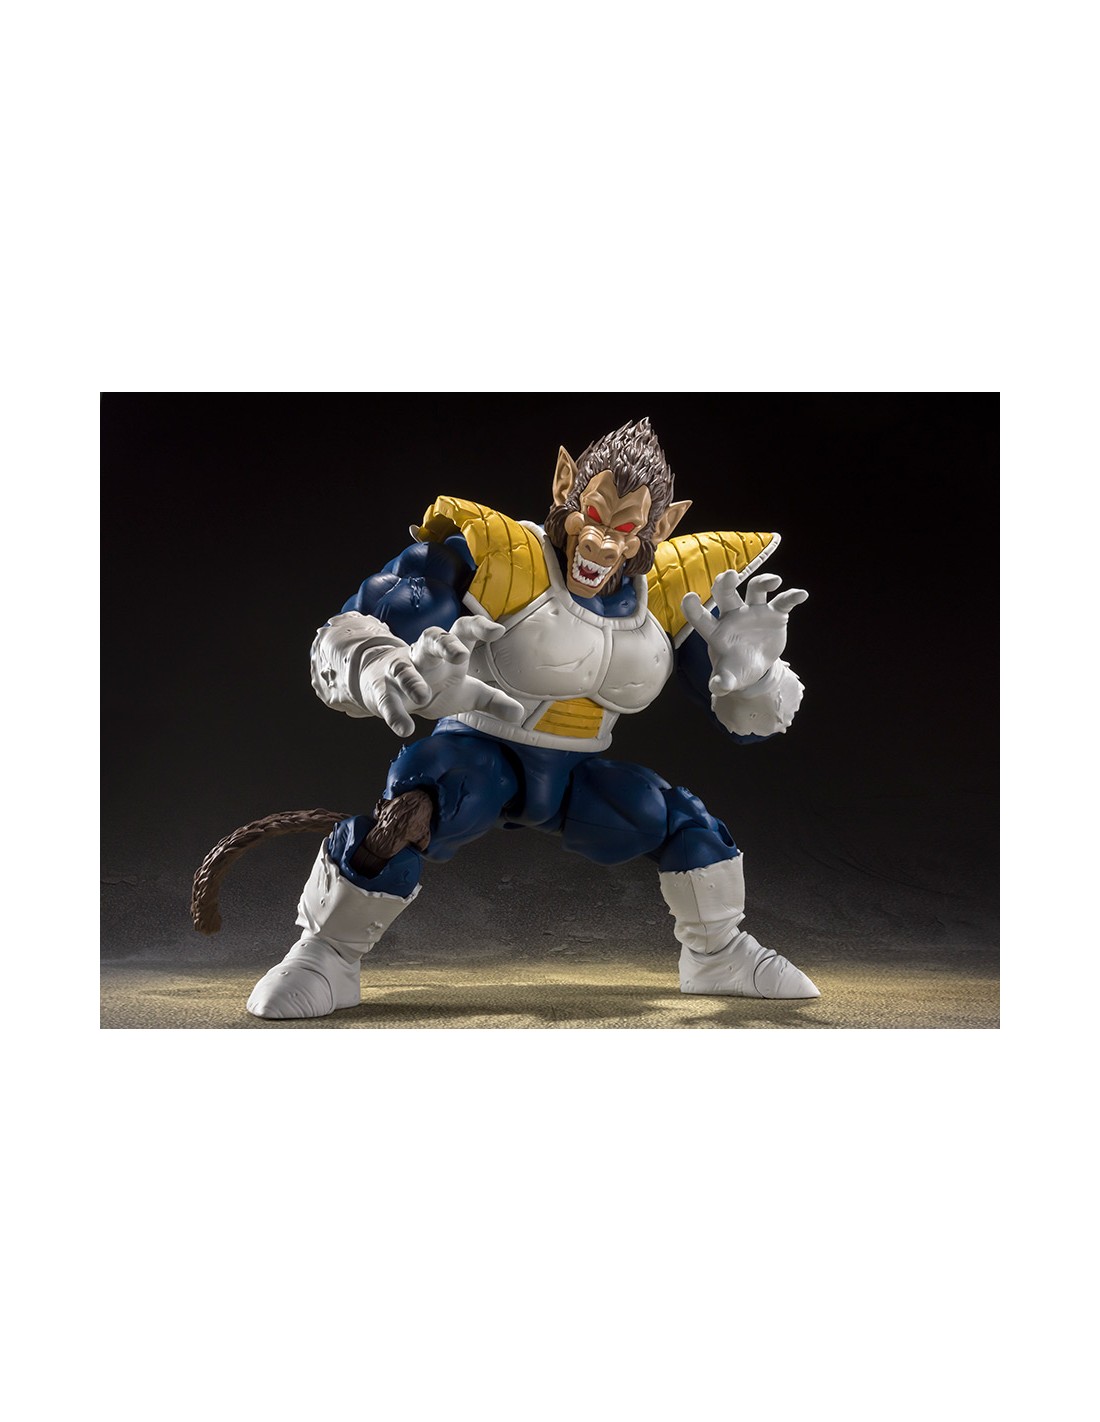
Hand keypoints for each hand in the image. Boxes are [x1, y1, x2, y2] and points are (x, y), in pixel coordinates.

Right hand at [370, 615, 525, 735]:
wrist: (383, 684)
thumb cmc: (432, 684)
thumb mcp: (466, 691)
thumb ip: (492, 700)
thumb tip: (518, 713)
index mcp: (447, 651)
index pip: (462, 630)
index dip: (479, 627)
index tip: (498, 632)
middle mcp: (423, 655)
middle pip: (431, 638)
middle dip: (444, 644)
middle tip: (459, 656)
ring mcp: (400, 670)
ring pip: (403, 668)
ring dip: (412, 680)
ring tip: (422, 697)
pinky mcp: (381, 689)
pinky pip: (385, 698)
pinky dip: (393, 713)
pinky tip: (404, 729)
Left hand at [682, 571, 807, 694]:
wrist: (756, 666)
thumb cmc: (735, 668)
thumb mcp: (729, 677)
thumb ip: (722, 682)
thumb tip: (718, 687)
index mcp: (716, 630)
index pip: (700, 617)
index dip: (693, 608)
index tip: (689, 597)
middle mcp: (733, 615)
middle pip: (726, 593)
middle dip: (726, 583)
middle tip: (731, 575)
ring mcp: (754, 611)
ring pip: (755, 589)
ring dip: (763, 582)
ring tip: (775, 581)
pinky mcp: (774, 613)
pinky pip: (783, 601)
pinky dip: (792, 596)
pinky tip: (801, 595)